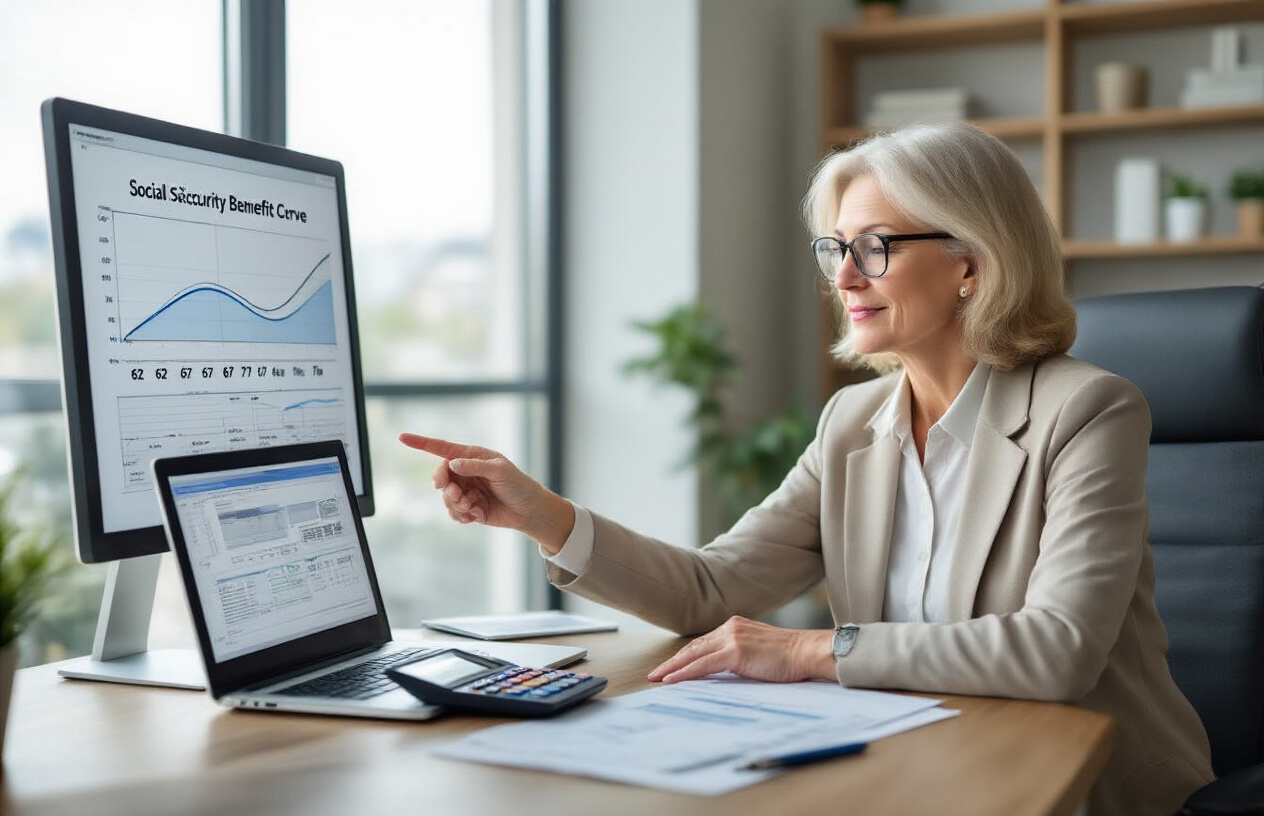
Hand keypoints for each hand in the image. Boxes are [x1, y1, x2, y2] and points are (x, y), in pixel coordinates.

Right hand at [398, 433, 574, 552]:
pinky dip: (461, 516)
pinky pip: (453, 513)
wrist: (529, 511)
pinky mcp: (468, 508)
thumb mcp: (500, 470)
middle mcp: (465, 472)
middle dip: (443, 485)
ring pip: (445, 498)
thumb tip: (453, 463)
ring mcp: (465, 490)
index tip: (402, 437)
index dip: (421, 443)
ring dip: (455, 504)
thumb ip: (475, 466)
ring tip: (472, 506)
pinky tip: (476, 515)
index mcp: (472, 456)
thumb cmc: (518, 485)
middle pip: (440, 475)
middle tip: (454, 493)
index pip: (442, 448)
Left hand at [647, 616, 834, 683]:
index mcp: (735, 626)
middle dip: (672, 661)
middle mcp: (730, 627)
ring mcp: (732, 637)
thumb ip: (739, 655)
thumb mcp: (758, 651)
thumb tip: (722, 671)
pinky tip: (671, 680)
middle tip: (655, 673)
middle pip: (693, 647)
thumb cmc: (790, 657)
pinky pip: (702, 664)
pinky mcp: (735, 651)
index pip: (702, 643)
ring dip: (672, 668)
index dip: (684, 656)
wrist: (807, 652)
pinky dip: (684, 673)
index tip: (670, 666)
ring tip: (656, 678)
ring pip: (693, 655)